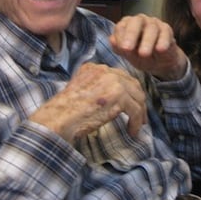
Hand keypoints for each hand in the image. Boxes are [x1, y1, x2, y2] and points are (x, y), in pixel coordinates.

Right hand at [29, 62, 146, 141]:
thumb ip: (96, 88)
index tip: (130, 105)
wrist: (59, 118)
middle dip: (138, 100)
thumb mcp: (80, 90)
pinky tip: (132, 131)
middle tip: (140, 116)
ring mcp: (113, 82)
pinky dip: (136, 122)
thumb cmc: (65, 112)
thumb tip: (115, 99)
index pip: (119, 77)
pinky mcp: (119, 96)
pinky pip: (135, 110)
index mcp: (94, 68)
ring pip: (137, 97)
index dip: (128, 91)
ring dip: (139, 113)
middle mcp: (105, 70)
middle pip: (132, 84)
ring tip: (138, 126)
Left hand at [109, 14, 186, 80]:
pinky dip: (163, 41)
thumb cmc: (141, 56)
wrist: (161, 63)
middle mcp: (140, 21)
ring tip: (144, 54)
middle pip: (135, 22)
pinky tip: (160, 50)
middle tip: (127, 48)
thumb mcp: (129, 56)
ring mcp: (154, 23)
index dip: (119, 37)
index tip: (121, 49)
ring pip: (151, 28)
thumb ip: (119, 48)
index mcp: (127, 25)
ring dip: (147, 41)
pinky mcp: (167, 30)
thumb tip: (112, 40)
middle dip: (131, 34)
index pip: (121, 26)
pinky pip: (165, 33)